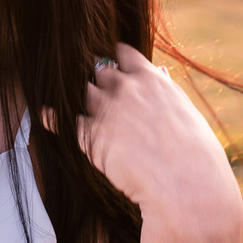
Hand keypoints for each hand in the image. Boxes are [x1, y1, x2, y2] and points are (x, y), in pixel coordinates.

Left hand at [51, 42, 242, 242]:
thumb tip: (162, 71)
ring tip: (69, 96)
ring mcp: (106, 109)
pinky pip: (63, 120)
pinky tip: (45, 114)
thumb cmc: (197, 157)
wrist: (187, 187)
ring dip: (78, 95)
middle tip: (96, 87)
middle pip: (100, 71)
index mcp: (152, 80)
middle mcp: (126, 89)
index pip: (124, 54)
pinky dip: (52, 117)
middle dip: (98, 78)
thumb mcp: (188, 114)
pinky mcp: (91, 135)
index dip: (116, 59)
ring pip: (82, 91)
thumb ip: (168, 91)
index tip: (113, 62)